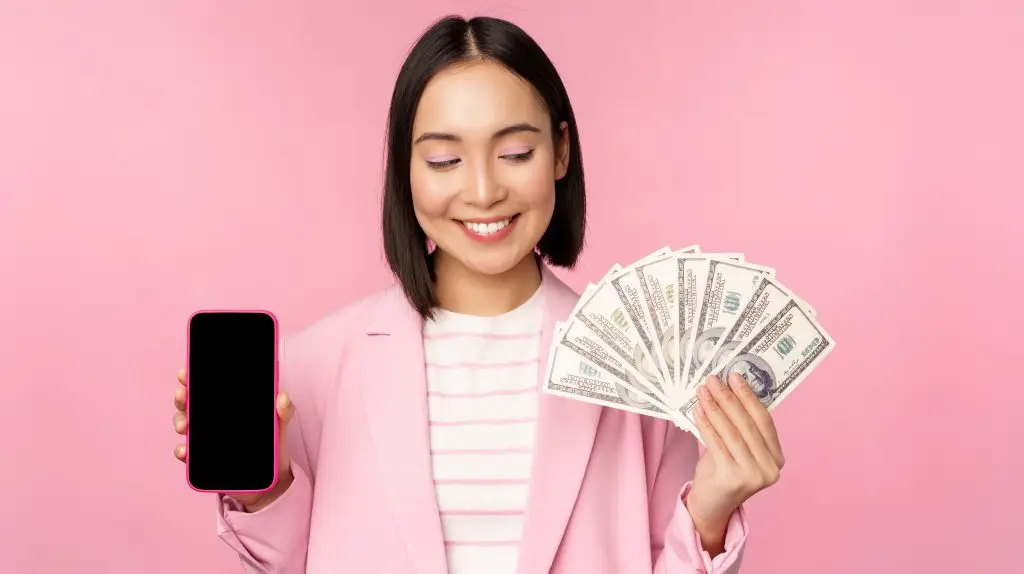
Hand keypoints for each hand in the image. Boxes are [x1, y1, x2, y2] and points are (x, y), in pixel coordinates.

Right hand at [172, 367, 295, 510]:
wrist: (272, 478)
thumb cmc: (273, 443)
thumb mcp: (280, 424)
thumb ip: (285, 410)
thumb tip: (283, 398)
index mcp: (228, 405)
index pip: (207, 386)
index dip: (193, 377)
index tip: (184, 372)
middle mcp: (212, 419)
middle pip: (190, 402)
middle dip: (182, 396)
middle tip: (182, 394)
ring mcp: (204, 439)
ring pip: (184, 425)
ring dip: (179, 421)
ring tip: (184, 425)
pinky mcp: (202, 461)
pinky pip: (187, 454)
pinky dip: (182, 451)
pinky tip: (185, 451)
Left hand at [685, 372, 785, 550]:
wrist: (711, 506)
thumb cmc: (723, 471)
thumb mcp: (738, 448)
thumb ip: (740, 425)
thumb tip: (729, 388)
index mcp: (777, 458)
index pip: (764, 420)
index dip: (749, 396)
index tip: (735, 376)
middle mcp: (770, 468)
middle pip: (747, 424)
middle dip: (728, 398)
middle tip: (714, 380)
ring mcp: (753, 475)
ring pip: (731, 432)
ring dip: (715, 408)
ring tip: (703, 391)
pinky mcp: (732, 479)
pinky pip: (716, 443)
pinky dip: (706, 423)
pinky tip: (698, 410)